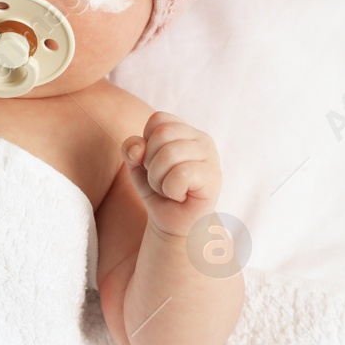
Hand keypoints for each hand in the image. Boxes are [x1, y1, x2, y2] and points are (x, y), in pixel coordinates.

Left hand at [122, 112, 220, 238]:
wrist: (174, 225)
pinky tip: (180, 195)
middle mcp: (202, 139)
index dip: (147, 145)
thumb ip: (131, 151)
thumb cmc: (159, 192)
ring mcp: (211, 157)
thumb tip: (138, 147)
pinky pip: (180, 174)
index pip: (157, 120)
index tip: (154, 164)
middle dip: (151, 163)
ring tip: (169, 189)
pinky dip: (171, 189)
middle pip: (161, 134)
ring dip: (159, 179)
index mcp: (185, 131)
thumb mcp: (137, 167)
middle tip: (162, 181)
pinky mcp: (213, 177)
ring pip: (169, 154)